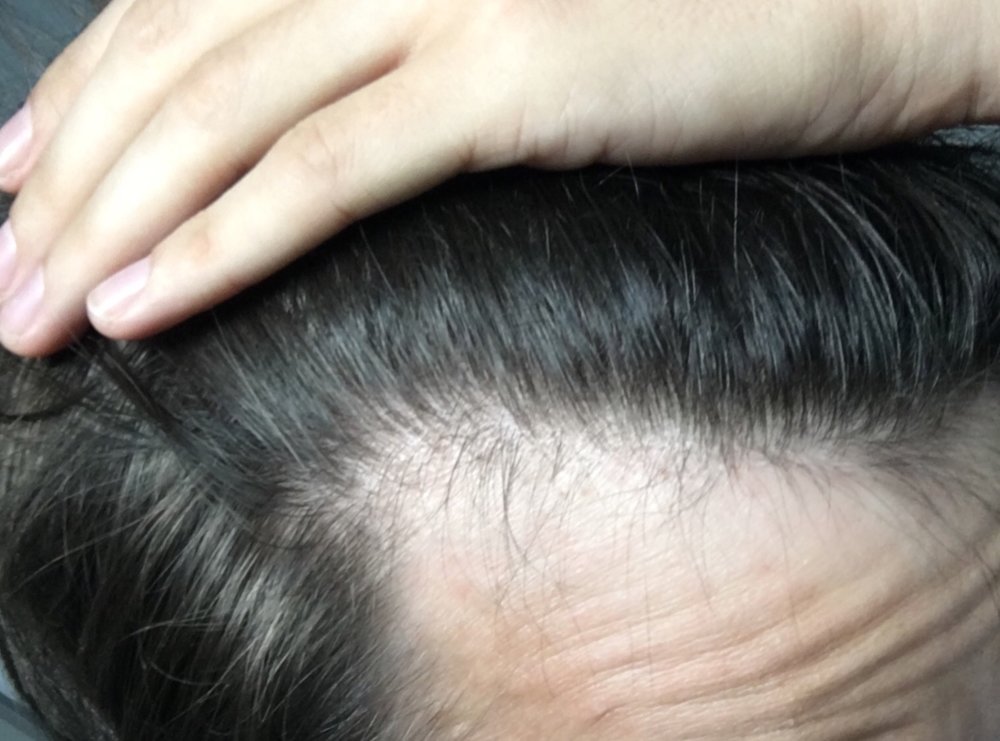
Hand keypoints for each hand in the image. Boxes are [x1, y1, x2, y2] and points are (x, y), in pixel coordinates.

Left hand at [0, 0, 994, 356]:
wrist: (847, 4)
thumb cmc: (684, 25)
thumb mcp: (506, 24)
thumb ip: (388, 55)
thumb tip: (295, 131)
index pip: (176, 12)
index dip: (77, 108)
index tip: (19, 192)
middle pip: (172, 68)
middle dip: (65, 184)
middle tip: (0, 278)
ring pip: (224, 122)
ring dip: (112, 227)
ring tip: (38, 319)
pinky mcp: (511, 74)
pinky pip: (326, 173)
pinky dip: (220, 243)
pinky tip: (138, 307)